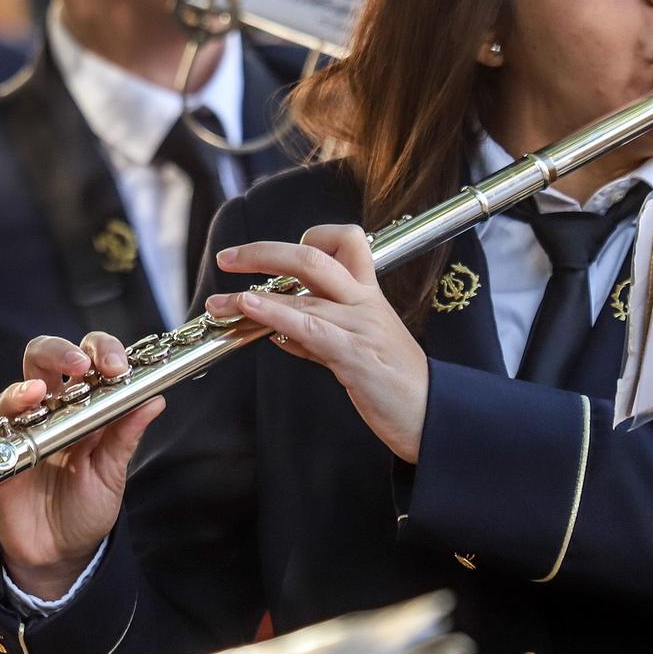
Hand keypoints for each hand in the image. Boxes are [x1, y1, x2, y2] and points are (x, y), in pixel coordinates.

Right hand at [0, 332, 164, 600]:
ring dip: (22, 388)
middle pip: (44, 358)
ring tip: (36, 394)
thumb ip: (126, 435)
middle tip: (79, 365)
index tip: (117, 367)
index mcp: (84, 406)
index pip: (89, 359)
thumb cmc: (87, 507)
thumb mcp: (112, 473)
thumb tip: (155, 398)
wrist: (58, 553)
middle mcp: (50, 410)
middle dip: (59, 351)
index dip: (101, 351)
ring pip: (14, 392)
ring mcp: (21, 430)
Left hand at [206, 225, 428, 463]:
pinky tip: (249, 309)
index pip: (345, 242)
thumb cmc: (395, 385)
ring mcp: (361, 326)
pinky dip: (275, 314)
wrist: (433, 417)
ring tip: (219, 302)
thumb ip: (317, 337)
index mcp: (368, 295)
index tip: (276, 254)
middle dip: (264, 252)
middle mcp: (364, 302)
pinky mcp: (355, 355)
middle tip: (228, 257)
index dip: (310, 237)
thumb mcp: (354, 351)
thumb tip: (278, 332)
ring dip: (252, 295)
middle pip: (312, 256)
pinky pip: (310, 327)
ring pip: (304, 292)